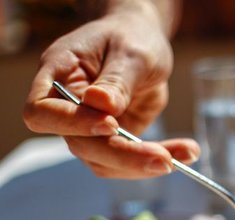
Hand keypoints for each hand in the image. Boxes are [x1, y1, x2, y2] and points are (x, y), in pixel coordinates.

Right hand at [22, 6, 198, 178]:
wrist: (142, 42)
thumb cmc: (131, 37)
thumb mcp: (132, 52)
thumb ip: (117, 80)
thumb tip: (101, 105)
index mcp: (58, 75)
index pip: (43, 112)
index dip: (72, 124)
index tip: (111, 124)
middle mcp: (67, 107)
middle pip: (81, 145)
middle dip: (124, 156)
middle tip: (165, 159)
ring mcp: (88, 128)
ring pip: (105, 162)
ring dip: (145, 165)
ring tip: (188, 152)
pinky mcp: (113, 140)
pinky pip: (130, 161)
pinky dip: (159, 159)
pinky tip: (188, 152)